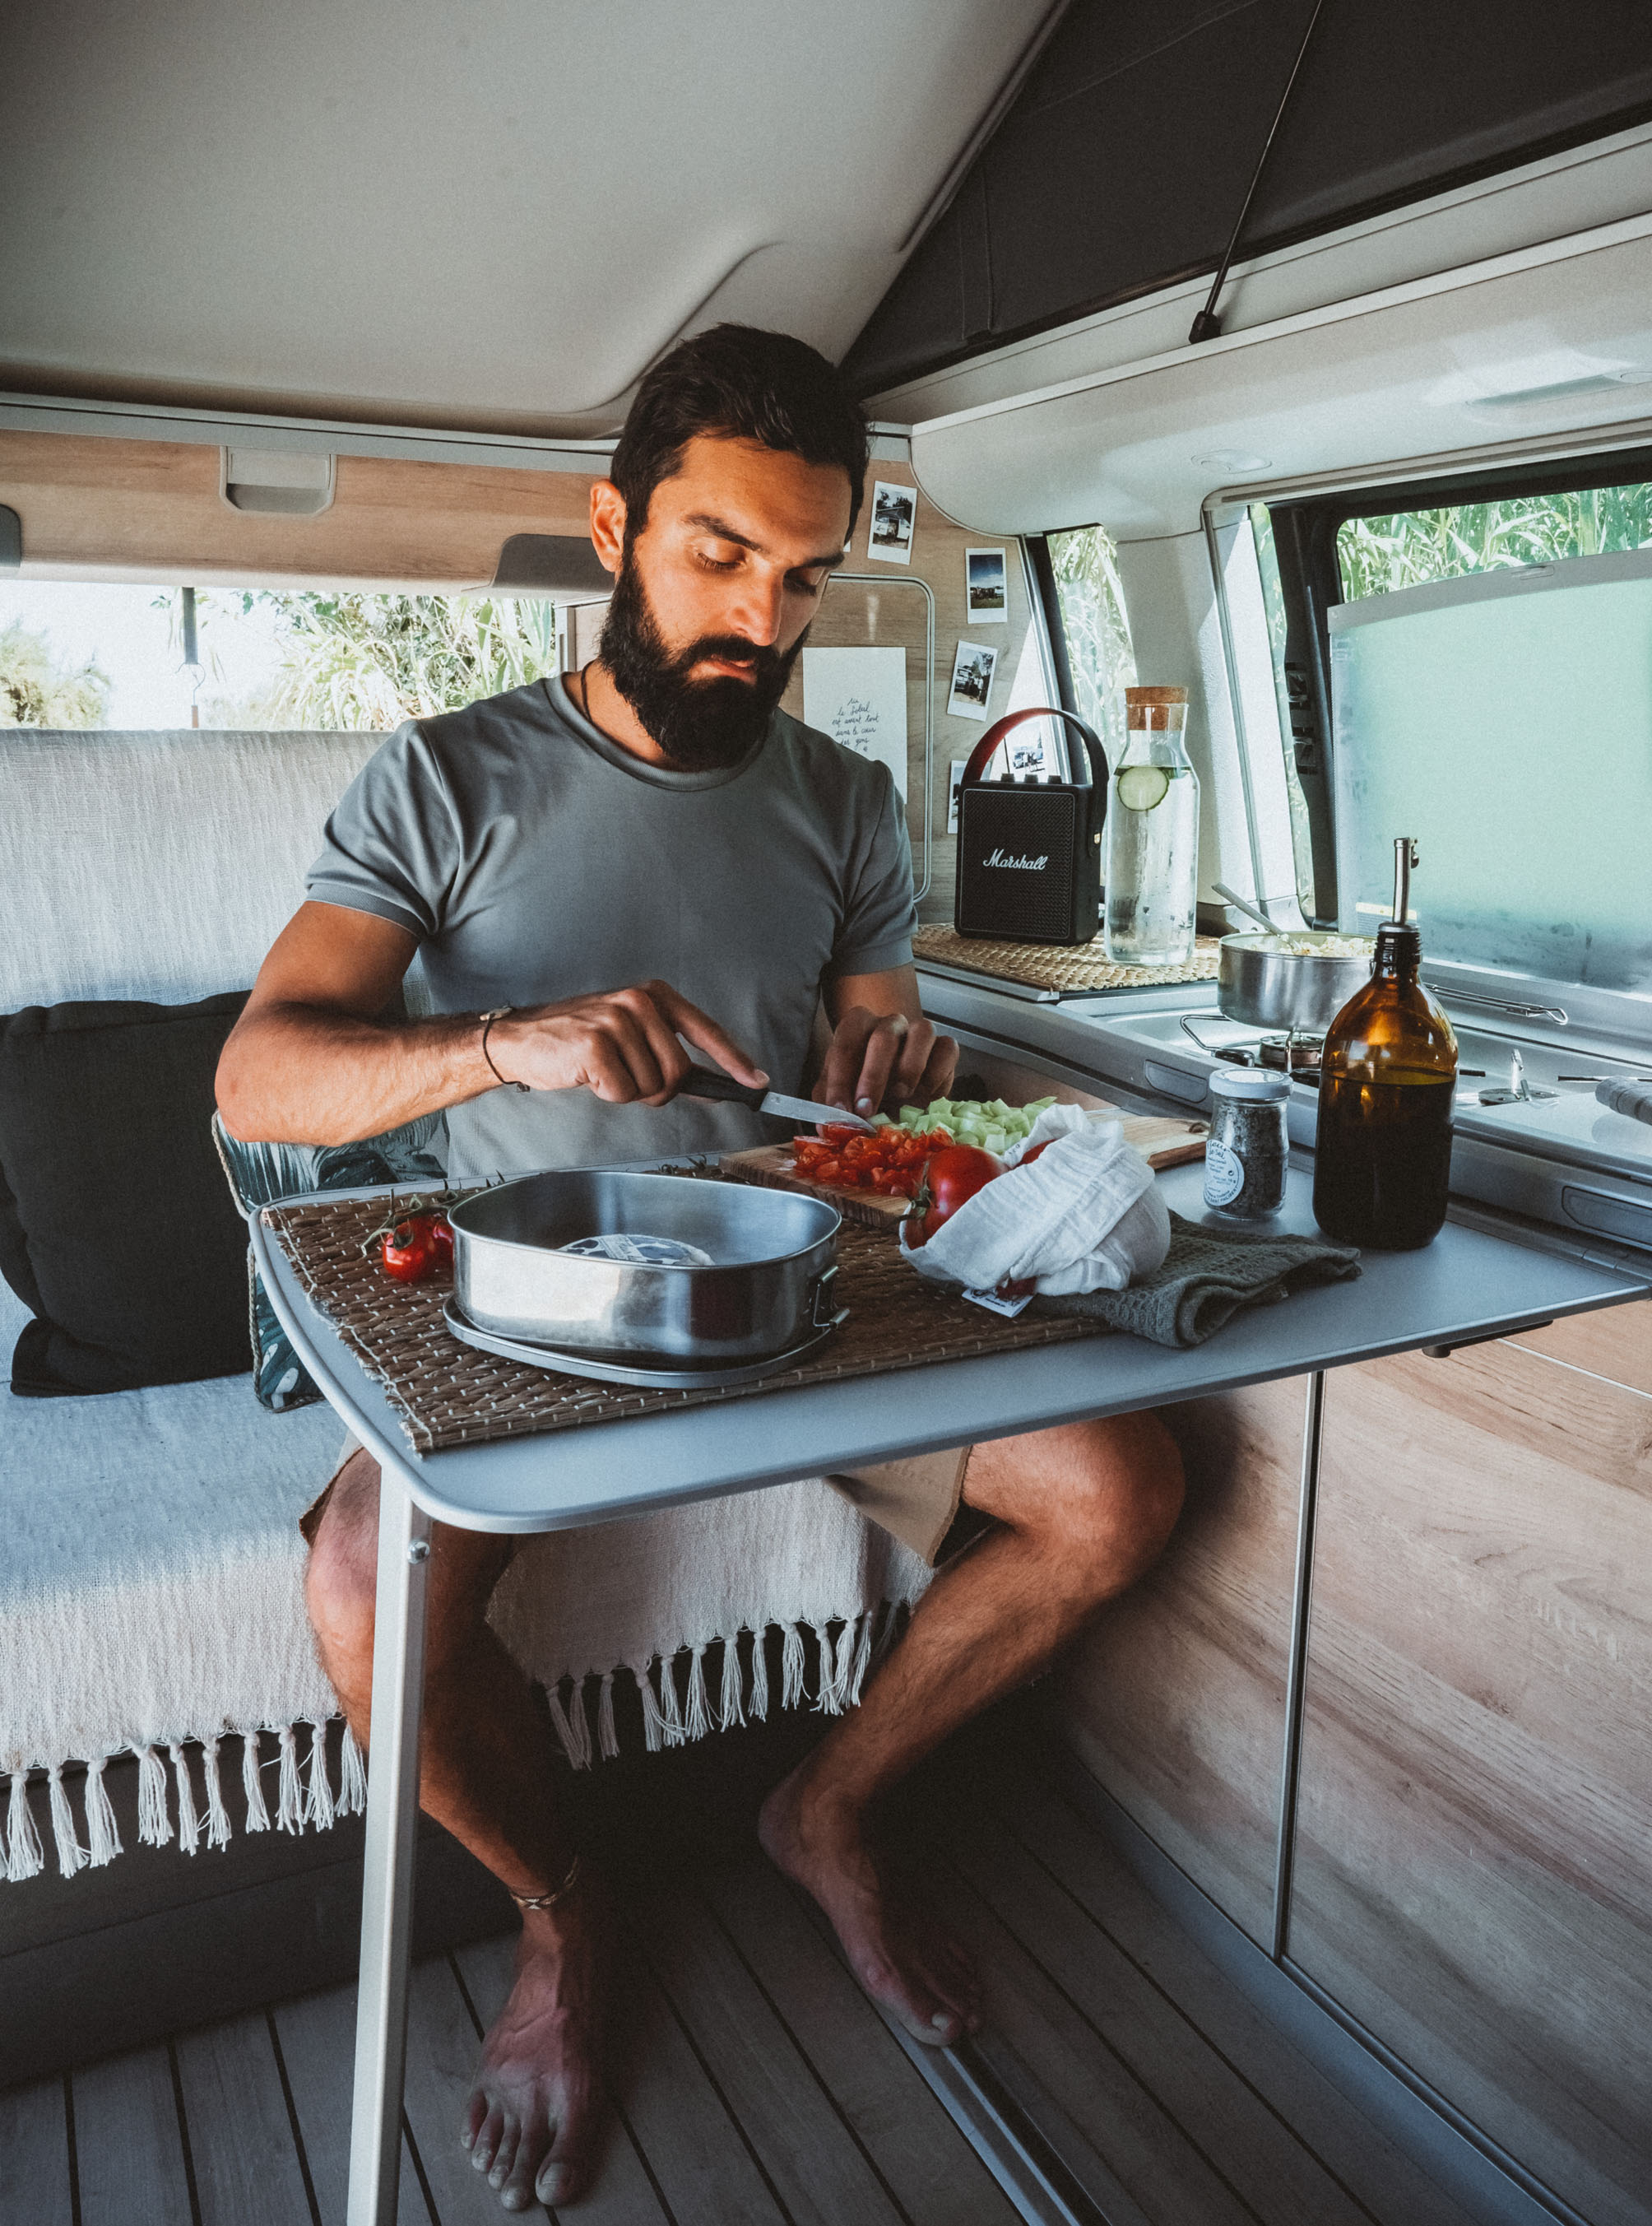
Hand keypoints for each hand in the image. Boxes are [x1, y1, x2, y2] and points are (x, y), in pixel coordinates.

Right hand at [487, 982, 766, 1106]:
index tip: (758, 1082)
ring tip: (604, 1070)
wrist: (524, 1040)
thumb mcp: (632, 1037)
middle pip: (679, 1072)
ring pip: (652, 1086)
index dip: (735, 1060)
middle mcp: (638, 1002)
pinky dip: (607, 1094)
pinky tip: (589, 1074)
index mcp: (654, 995)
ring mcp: (616, 1020)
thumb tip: (716, 1083)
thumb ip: (672, 1056)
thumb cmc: (580, 1041)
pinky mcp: (595, 1045)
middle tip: (627, 1077)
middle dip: (657, 1089)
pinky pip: (622, 1092)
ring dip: (629, 1090)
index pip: (706, 1030)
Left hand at [817, 1005, 956, 1118]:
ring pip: (924, 1031)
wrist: (895, 1092)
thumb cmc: (863, 1090)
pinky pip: (948, 1049)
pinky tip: (926, 1097)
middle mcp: (889, 1024)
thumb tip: (829, 1126)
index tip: (841, 1112)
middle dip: (874, 1076)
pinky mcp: (945, 1047)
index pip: (846, 1043)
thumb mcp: (841, 1096)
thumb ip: (831, 1105)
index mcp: (857, 1027)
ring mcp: (920, 1032)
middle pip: (885, 1036)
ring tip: (902, 1096)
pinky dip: (938, 1075)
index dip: (840, 1079)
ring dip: (912, 1067)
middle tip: (867, 1110)